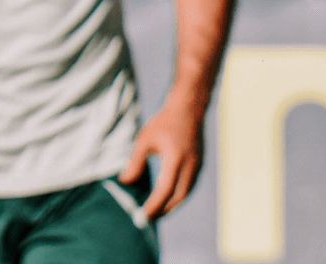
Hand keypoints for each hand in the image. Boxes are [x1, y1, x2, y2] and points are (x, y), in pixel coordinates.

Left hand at [119, 102, 203, 221]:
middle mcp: (190, 165)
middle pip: (178, 197)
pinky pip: (190, 185)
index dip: (154, 206)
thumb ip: (135, 162)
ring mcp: (198, 165)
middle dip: (163, 210)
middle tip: (148, 217)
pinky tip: (168, 195)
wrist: (189, 107)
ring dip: (172, 204)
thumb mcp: (145, 140)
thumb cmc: (165, 122)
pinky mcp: (200, 163)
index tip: (142, 215)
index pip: (165, 191)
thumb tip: (125, 182)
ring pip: (186, 193)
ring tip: (157, 210)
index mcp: (175, 159)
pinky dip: (179, 194)